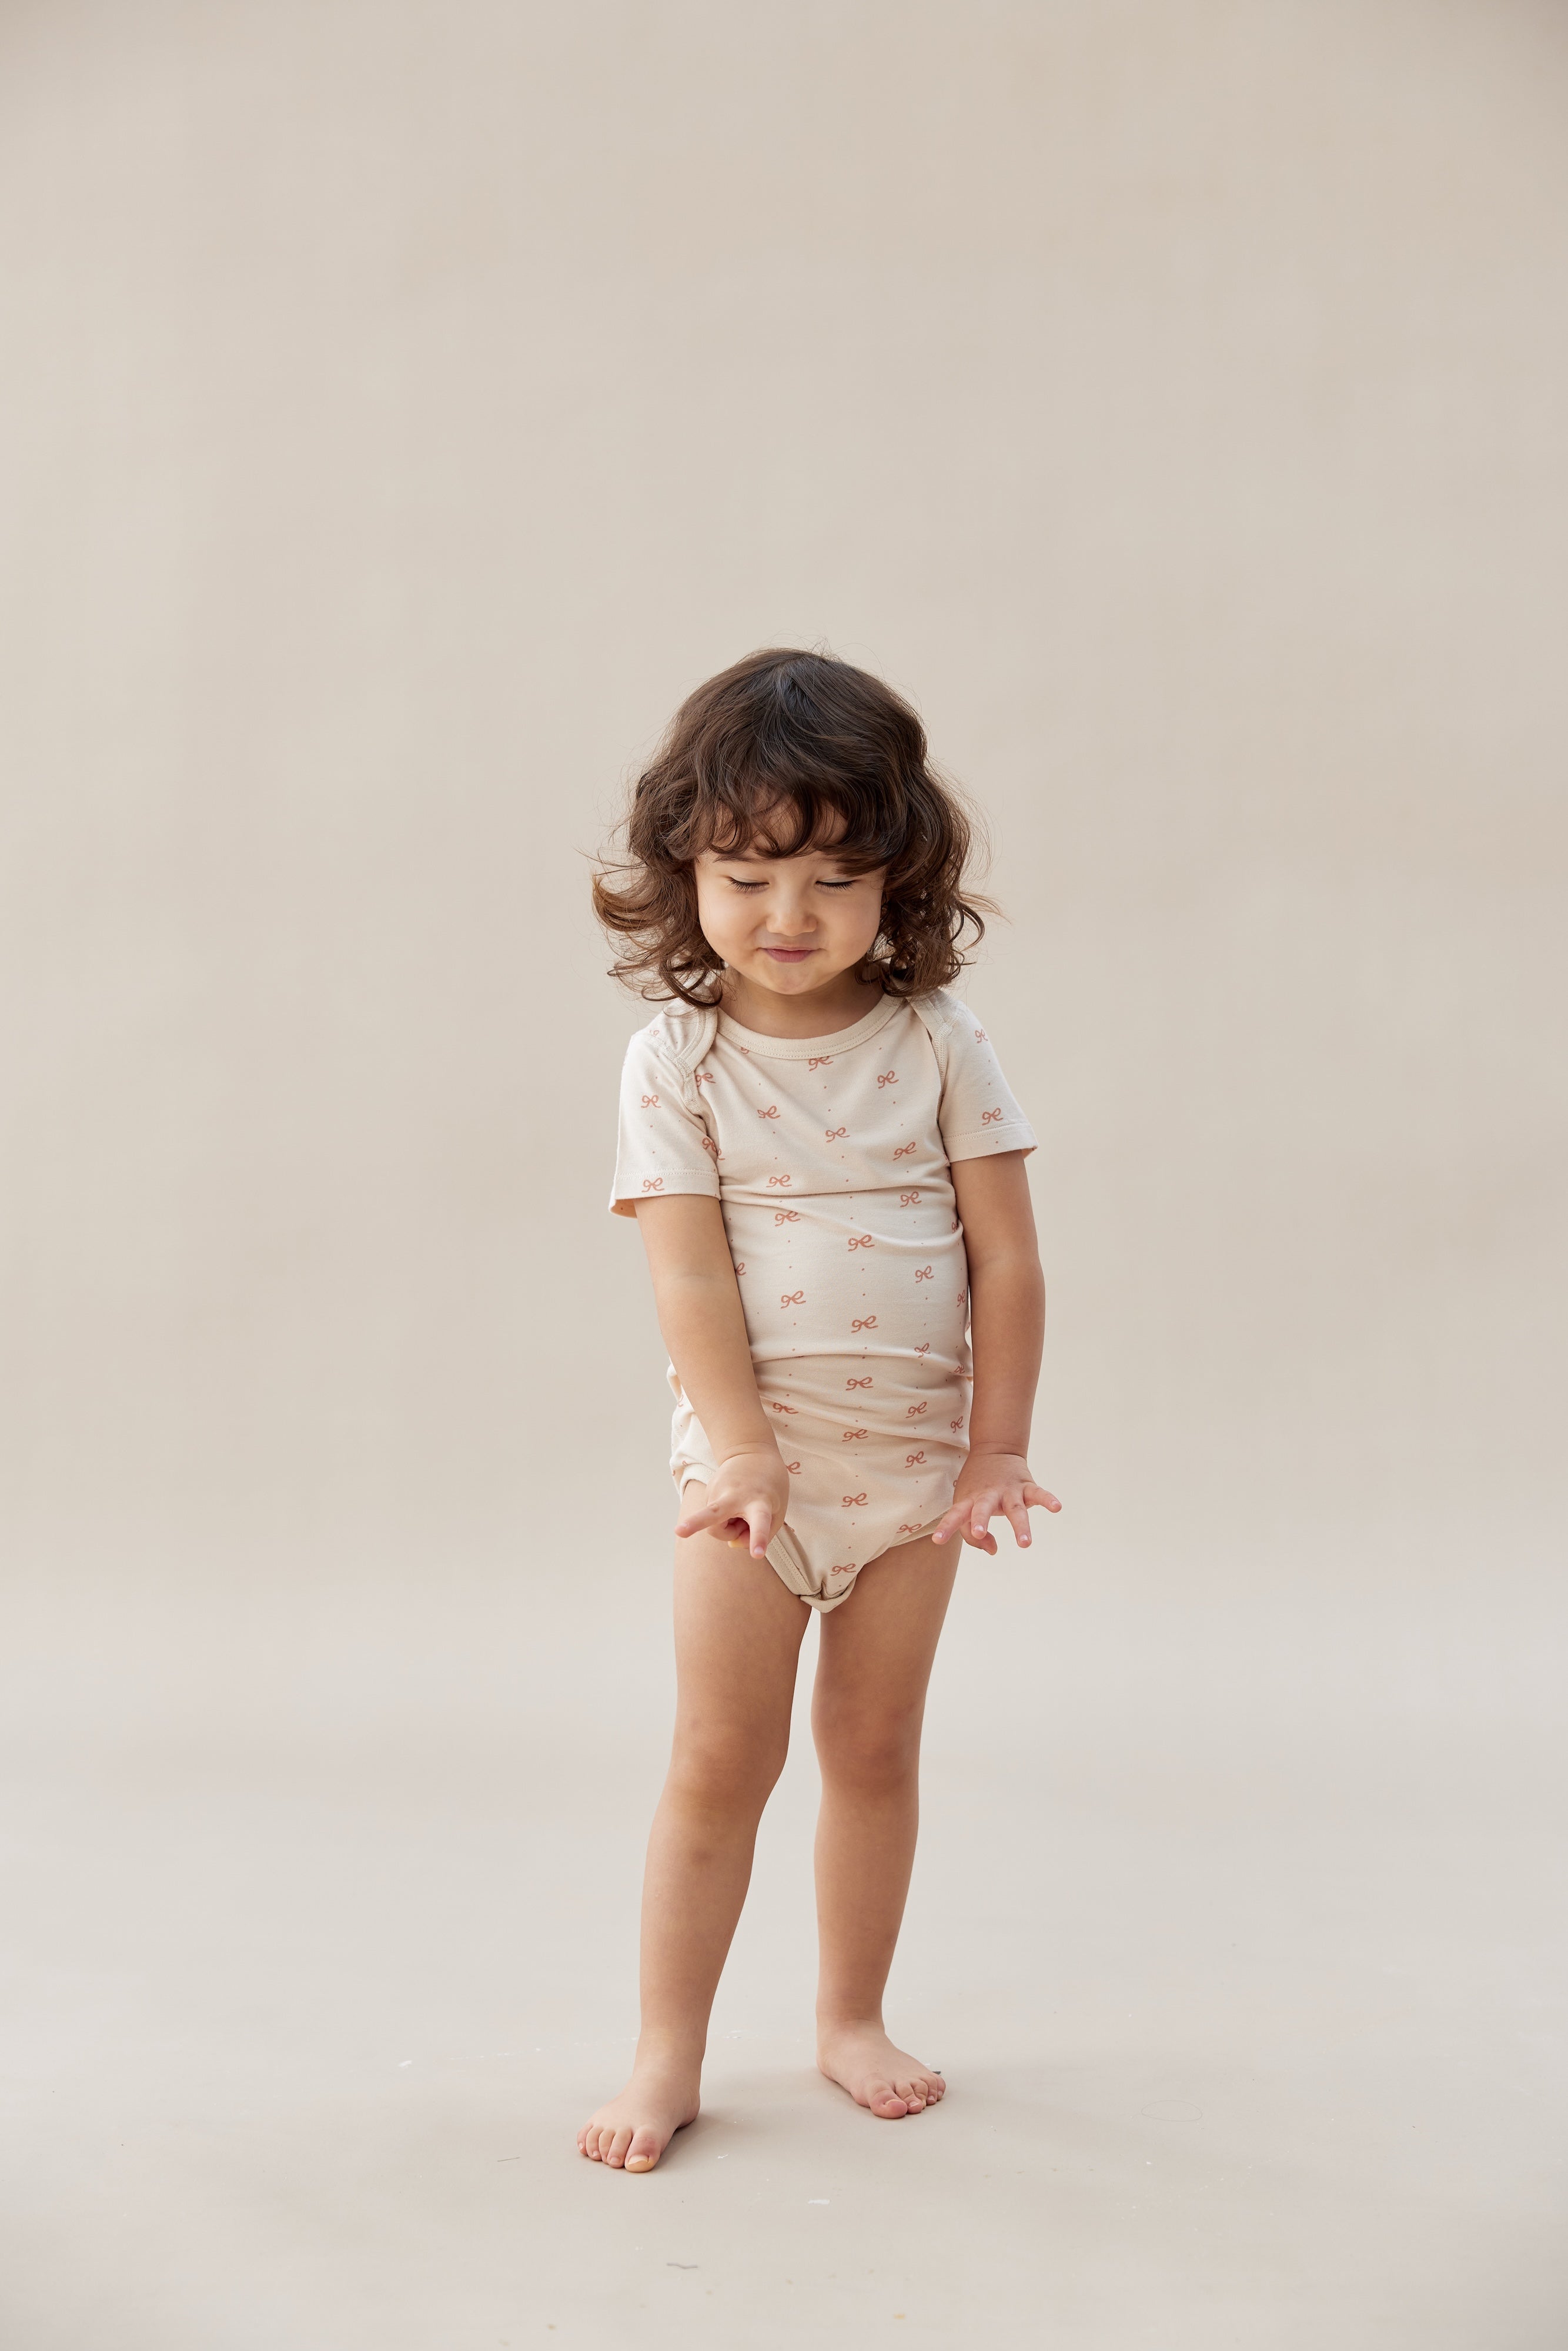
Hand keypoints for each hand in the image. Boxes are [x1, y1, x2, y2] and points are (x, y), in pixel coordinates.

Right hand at [676, 1445, 791, 1559]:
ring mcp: (718, 1491)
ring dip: (729, 1527)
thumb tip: (731, 1543)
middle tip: (679, 1532)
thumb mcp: (777, 1511)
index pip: (760, 1523)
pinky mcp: (708, 1489)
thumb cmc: (770, 1487)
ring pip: (714, 1527)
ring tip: (742, 1512)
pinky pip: (713, 1518)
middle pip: (713, 1514)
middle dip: (694, 1524)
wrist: (752, 1452)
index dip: (758, 1539)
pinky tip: (733, 1503)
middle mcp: (736, 1496)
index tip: (757, 1553)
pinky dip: (723, 1517)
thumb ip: (761, 1534)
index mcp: (760, 1503)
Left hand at [932, 1450, 1060, 1554]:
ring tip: (1025, 1543)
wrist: (994, 1448)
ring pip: (1015, 1509)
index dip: (947, 1526)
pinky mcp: (1026, 1486)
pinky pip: (1038, 1494)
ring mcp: (1008, 1490)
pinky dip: (1048, 1500)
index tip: (937, 1540)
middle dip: (981, 1521)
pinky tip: (1057, 1507)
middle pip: (983, 1508)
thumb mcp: (967, 1504)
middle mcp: (988, 1495)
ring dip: (1020, 1525)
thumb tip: (992, 1550)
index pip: (955, 1514)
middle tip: (980, 1533)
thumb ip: (974, 1535)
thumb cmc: (977, 1486)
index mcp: (969, 1499)